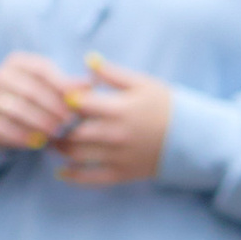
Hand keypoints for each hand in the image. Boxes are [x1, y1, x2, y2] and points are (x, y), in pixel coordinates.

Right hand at [0, 50, 84, 150]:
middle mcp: (1, 76)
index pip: (41, 70)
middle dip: (52, 107)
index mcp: (18, 62)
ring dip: (39, 122)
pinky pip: (5, 128)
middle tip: (68, 120)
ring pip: (17, 109)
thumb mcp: (49, 86)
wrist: (0, 114)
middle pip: (30, 90)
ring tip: (56, 132)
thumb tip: (91, 85)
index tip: (76, 100)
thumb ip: (68, 85)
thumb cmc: (33, 97)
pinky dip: (24, 136)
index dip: (60, 85)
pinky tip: (39, 142)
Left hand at [53, 55, 174, 185]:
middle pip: (72, 131)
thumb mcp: (143, 83)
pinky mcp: (123, 174)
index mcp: (119, 109)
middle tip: (46, 121)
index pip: (78, 103)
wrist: (194, 139)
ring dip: (59, 149)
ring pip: (77, 155)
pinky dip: (74, 177)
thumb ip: (113, 73)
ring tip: (51, 141)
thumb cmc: (168, 106)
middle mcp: (115, 134)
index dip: (63, 99)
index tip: (58, 97)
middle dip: (56, 127)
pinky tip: (61, 172)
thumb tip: (88, 61)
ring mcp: (118, 156)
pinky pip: (92, 179)